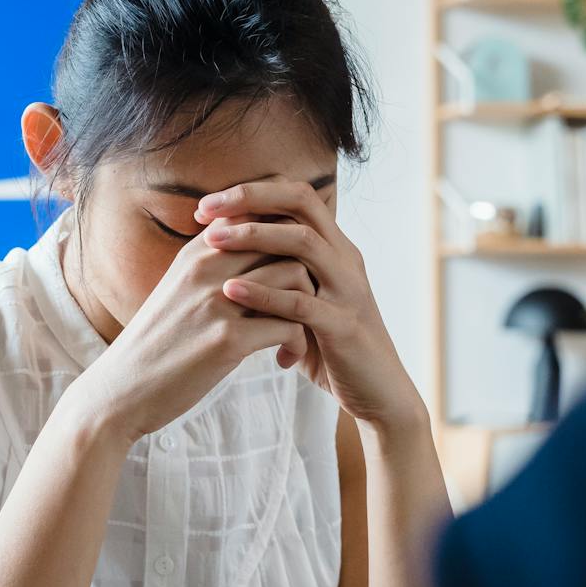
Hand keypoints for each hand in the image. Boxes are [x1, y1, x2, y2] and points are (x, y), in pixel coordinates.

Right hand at [62, 217, 315, 443]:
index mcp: (197, 251)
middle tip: (307, 305)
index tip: (293, 272)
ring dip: (309, 307)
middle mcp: (207, 267)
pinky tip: (284, 359)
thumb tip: (250, 243)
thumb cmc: (158, 342)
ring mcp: (217, 301)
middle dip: (308, 271)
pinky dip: (297, 342)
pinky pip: (290, 325)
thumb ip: (213, 263)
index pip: (260, 216)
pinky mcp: (227, 340)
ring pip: (296, 277)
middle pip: (286, 241)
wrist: (121, 390)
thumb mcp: (179, 288)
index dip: (289, 240)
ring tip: (297, 334)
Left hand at [195, 180, 424, 430]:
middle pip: (302, 202)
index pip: (296, 195)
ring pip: (303, 242)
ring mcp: (348, 290)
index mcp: (336, 248)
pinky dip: (264, 294)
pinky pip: (302, 302)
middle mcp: (345, 259)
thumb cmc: (332, 348)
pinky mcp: (343, 326)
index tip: (206, 205)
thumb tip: (227, 259)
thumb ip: (280, 277)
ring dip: (254, 236)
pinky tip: (230, 291)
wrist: (379, 394)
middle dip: (250, 197)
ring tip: (213, 241)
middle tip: (205, 207)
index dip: (251, 192)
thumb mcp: (306, 303)